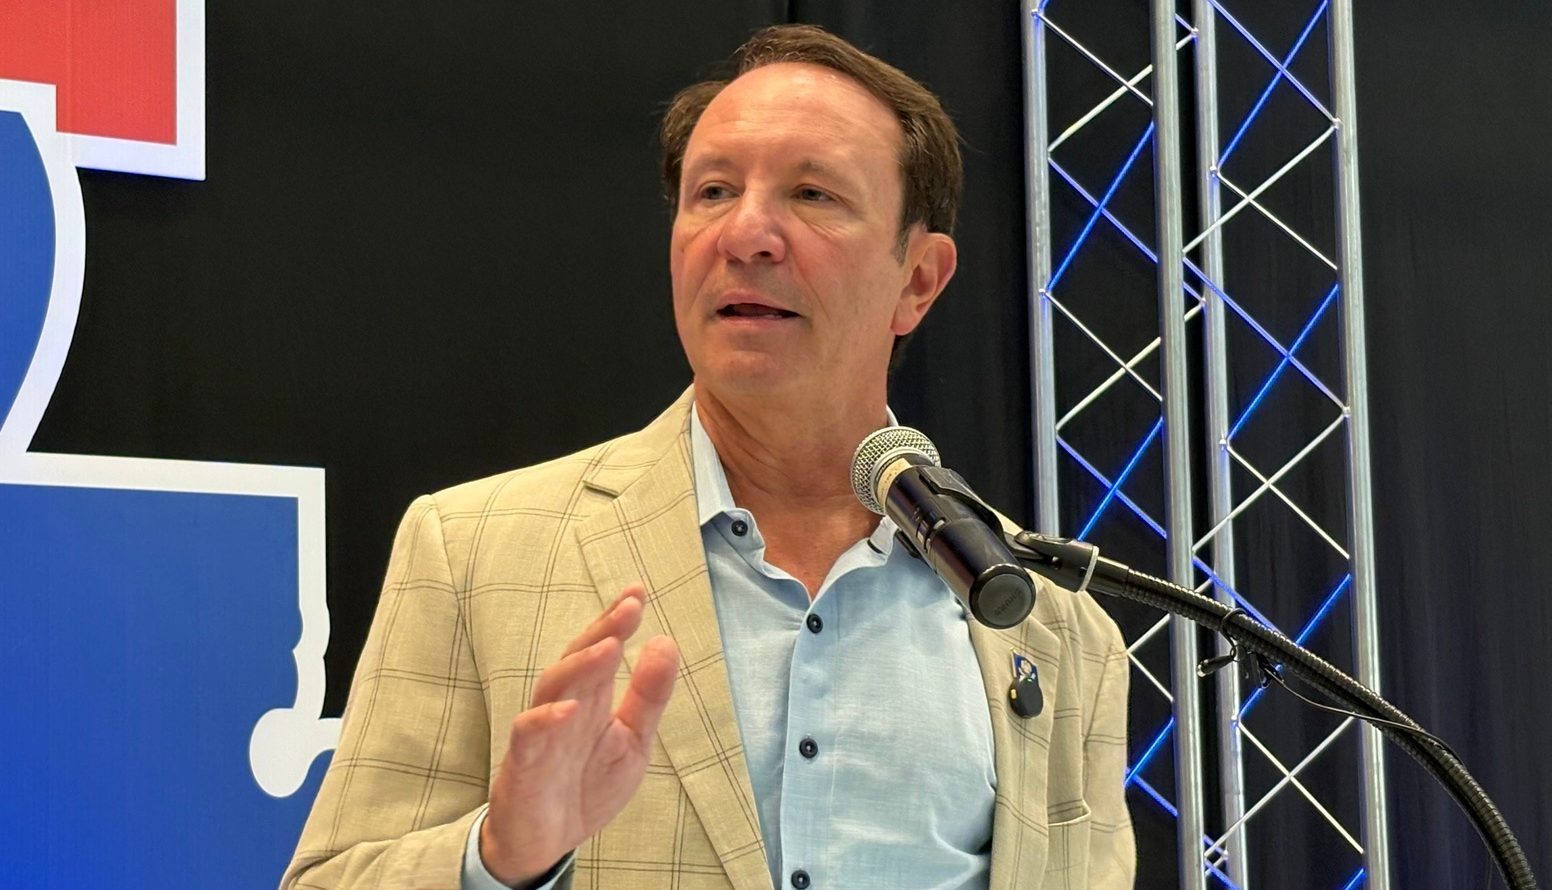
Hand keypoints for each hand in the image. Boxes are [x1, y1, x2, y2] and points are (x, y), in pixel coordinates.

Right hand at [479, 583, 679, 885]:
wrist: (547, 841)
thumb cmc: (587, 786)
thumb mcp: (633, 741)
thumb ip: (649, 696)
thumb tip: (665, 642)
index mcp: (593, 698)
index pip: (603, 649)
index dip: (617, 620)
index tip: (637, 591)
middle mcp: (565, 705)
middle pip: (579, 658)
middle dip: (602, 630)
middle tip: (629, 607)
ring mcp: (542, 731)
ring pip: (554, 686)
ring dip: (580, 665)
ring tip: (609, 647)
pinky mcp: (524, 761)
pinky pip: (529, 733)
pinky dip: (547, 719)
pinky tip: (571, 709)